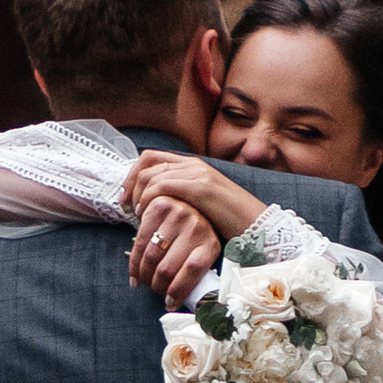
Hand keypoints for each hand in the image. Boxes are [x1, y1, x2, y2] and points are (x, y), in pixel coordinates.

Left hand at [121, 150, 264, 241]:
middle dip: (130, 185)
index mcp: (194, 166)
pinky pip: (163, 187)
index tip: (126, 197)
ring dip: (137, 196)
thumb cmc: (231, 222)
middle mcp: (194, 165)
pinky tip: (147, 216)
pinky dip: (149, 201)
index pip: (152, 158)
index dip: (133, 174)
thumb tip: (159, 207)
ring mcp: (197, 174)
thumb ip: (182, 200)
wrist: (257, 225)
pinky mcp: (200, 187)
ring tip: (136, 216)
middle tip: (124, 207)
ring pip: (152, 175)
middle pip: (147, 163)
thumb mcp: (202, 206)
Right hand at [128, 194, 222, 307]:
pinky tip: (135, 276)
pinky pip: (140, 242)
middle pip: (168, 267)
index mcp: (210, 243)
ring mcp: (177, 214)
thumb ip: (192, 275)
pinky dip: (134, 264)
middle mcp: (196, 226)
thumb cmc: (192, 239)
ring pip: (152, 257)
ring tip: (145, 282)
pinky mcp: (159, 207)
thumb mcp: (200, 255)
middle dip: (157, 286)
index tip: (169, 303)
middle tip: (155, 291)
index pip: (192, 269)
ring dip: (145, 276)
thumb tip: (179, 303)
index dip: (178, 290)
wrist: (186, 205)